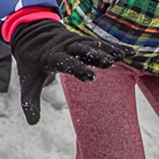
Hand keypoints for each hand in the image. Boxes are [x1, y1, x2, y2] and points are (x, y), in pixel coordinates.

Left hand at [10, 19, 129, 124]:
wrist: (32, 34)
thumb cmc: (32, 62)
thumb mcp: (29, 81)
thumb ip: (30, 102)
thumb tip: (32, 124)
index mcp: (51, 57)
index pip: (65, 62)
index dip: (77, 68)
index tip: (90, 77)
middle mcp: (65, 47)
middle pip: (82, 50)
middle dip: (95, 55)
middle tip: (109, 62)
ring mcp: (75, 42)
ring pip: (94, 45)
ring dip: (108, 50)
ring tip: (123, 56)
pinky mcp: (84, 41)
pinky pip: (101, 44)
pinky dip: (115, 48)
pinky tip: (130, 52)